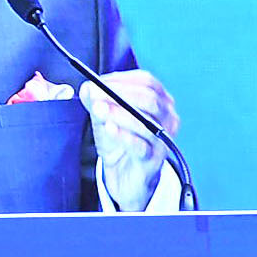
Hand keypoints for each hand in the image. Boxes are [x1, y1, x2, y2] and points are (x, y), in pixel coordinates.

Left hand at [81, 70, 178, 210]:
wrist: (125, 176)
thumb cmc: (121, 142)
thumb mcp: (105, 117)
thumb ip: (96, 100)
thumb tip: (88, 88)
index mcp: (160, 101)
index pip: (147, 82)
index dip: (122, 80)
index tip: (98, 82)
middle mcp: (168, 118)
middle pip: (150, 99)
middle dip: (120, 94)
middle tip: (96, 94)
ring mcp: (163, 139)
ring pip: (147, 122)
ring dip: (119, 113)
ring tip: (98, 110)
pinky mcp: (155, 160)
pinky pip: (142, 147)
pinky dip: (124, 136)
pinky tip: (109, 128)